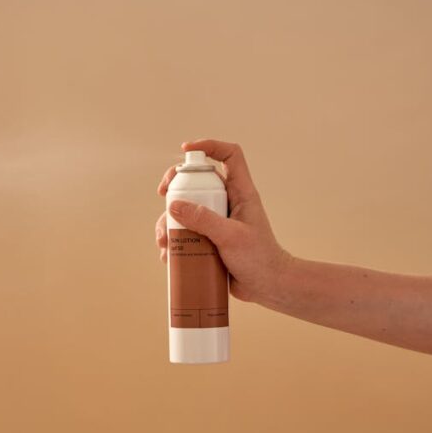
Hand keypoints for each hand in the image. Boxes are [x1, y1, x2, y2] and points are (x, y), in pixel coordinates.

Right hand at [154, 138, 291, 305]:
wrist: (268, 287)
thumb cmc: (259, 259)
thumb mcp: (231, 237)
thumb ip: (204, 220)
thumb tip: (174, 204)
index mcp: (241, 192)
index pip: (230, 155)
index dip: (210, 145)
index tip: (186, 150)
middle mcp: (228, 201)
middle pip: (198, 179)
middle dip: (176, 185)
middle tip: (163, 195)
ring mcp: (217, 219)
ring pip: (186, 207)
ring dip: (170, 219)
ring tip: (164, 240)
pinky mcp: (209, 238)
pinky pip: (187, 230)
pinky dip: (174, 239)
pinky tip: (168, 255)